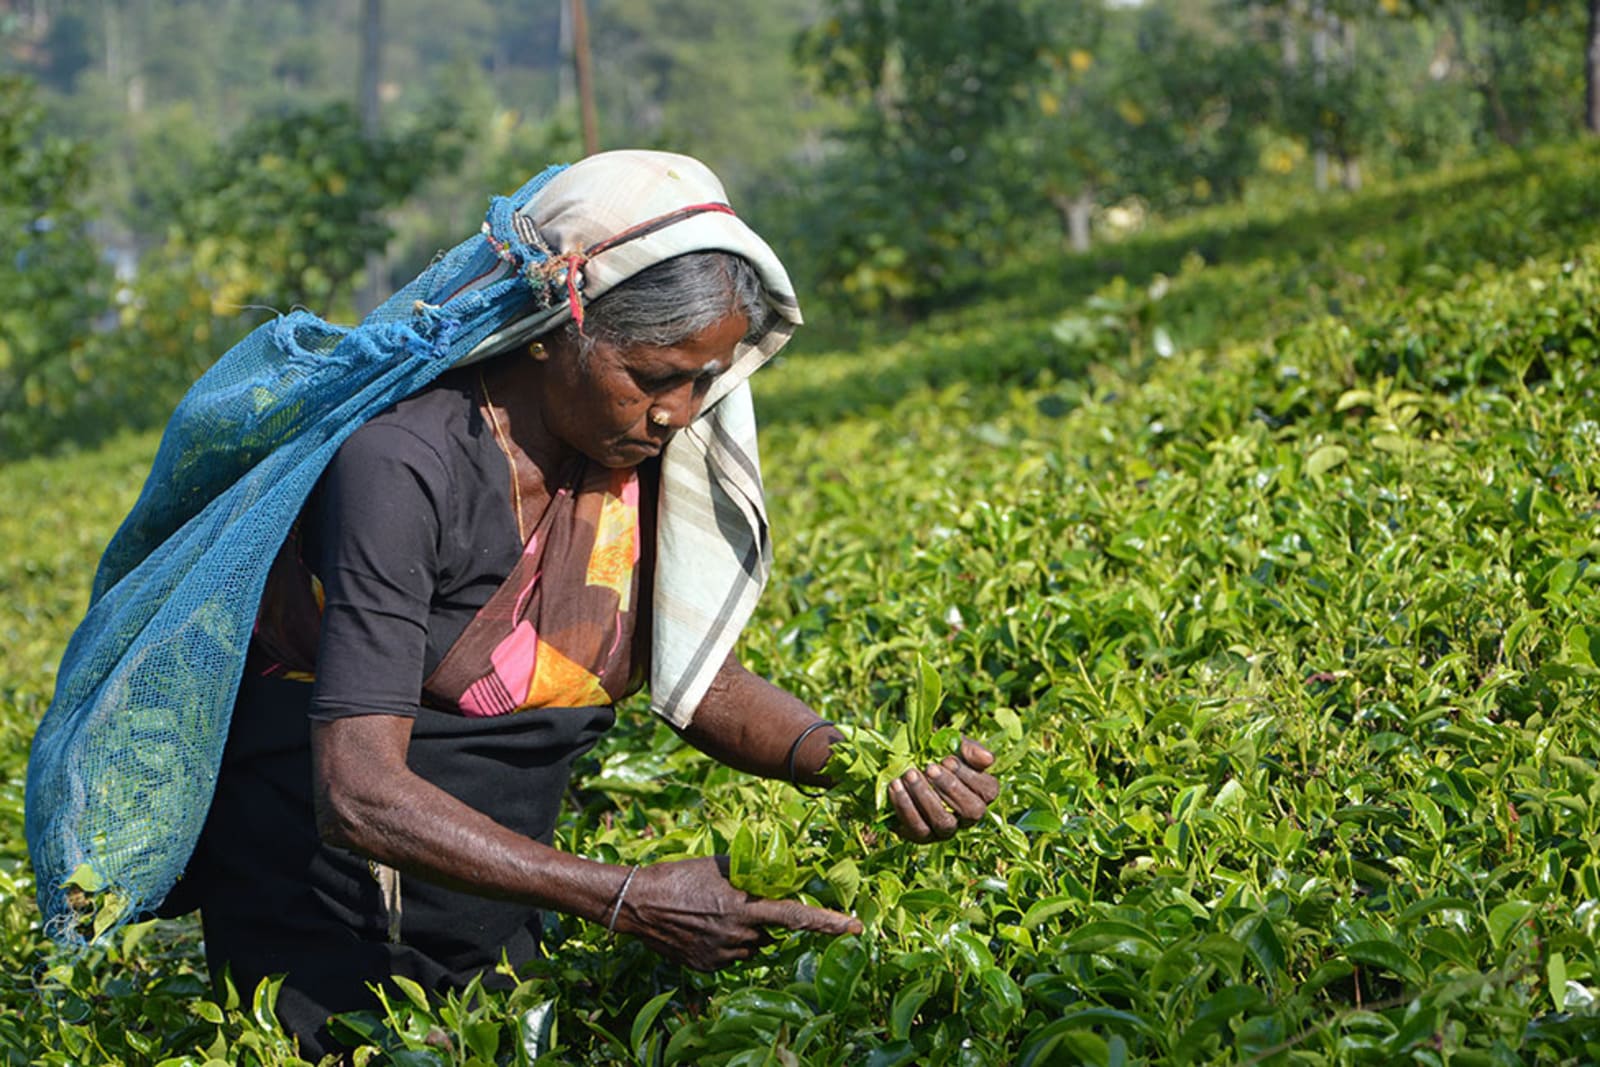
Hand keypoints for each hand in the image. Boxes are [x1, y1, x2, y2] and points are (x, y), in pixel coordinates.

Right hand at [612, 857, 861, 970]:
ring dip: (744, 933)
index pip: (796, 917)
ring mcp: (722, 955)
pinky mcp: (707, 967)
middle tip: (738, 902)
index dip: (828, 923)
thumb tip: (774, 875)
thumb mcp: (720, 866)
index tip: (855, 928)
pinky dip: (725, 944)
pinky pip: (730, 957)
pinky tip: (702, 927)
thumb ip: (751, 875)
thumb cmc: (679, 875)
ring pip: (751, 947)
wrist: (638, 903)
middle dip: (762, 920)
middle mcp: (738, 936)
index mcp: (745, 907)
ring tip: (712, 912)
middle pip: (770, 933)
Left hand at [888, 738, 1000, 843]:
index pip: (988, 792)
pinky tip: (896, 786)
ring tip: (910, 774)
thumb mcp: (954, 746)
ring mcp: (945, 830)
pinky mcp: (921, 836)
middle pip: (970, 811)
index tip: (947, 759)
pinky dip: (905, 806)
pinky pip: (916, 828)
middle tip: (929, 767)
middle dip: (949, 787)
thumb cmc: (937, 756)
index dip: (969, 776)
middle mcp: (967, 818)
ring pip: (944, 823)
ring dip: (925, 797)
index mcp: (981, 795)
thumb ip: (971, 749)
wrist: (904, 767)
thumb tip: (988, 759)